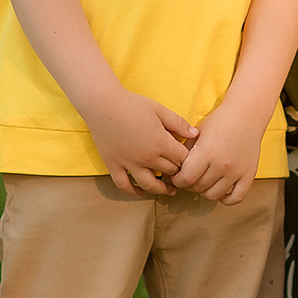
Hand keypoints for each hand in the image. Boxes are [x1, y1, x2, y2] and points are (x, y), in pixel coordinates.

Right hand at [79, 89, 197, 195]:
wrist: (102, 105)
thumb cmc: (132, 104)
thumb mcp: (159, 109)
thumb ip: (178, 123)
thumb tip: (195, 134)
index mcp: (160, 143)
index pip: (182, 159)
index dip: (189, 159)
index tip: (190, 159)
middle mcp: (147, 158)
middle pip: (169, 171)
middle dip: (178, 172)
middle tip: (182, 173)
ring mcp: (129, 164)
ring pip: (150, 185)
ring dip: (162, 190)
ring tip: (169, 191)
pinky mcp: (114, 165)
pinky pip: (124, 185)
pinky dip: (133, 191)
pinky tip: (141, 192)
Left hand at [171, 101, 266, 204]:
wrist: (246, 115)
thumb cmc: (220, 122)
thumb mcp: (197, 134)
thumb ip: (185, 152)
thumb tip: (174, 170)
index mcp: (206, 152)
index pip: (186, 179)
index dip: (178, 180)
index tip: (177, 177)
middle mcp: (222, 164)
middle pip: (198, 188)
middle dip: (189, 184)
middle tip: (189, 177)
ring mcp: (236, 171)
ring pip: (214, 195)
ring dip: (205, 191)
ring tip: (203, 182)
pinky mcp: (249, 175)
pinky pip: (236, 198)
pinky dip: (226, 199)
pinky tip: (220, 190)